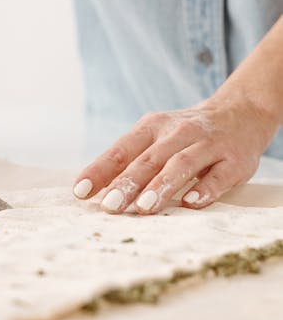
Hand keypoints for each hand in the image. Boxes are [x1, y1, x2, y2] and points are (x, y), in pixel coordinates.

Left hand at [73, 96, 278, 214]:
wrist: (240, 112)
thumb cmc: (184, 134)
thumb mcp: (155, 137)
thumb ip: (129, 161)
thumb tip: (93, 191)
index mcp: (152, 128)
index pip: (121, 149)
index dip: (100, 170)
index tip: (80, 191)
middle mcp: (178, 133)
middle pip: (149, 158)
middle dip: (128, 183)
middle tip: (110, 206)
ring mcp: (208, 145)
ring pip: (182, 163)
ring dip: (162, 185)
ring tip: (145, 206)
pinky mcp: (234, 161)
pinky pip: (219, 176)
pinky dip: (206, 189)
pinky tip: (192, 203)